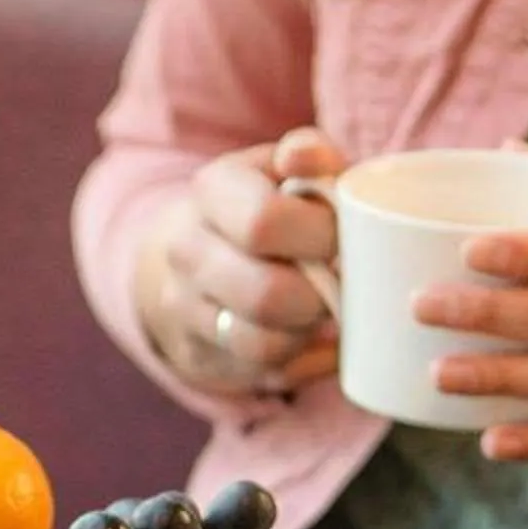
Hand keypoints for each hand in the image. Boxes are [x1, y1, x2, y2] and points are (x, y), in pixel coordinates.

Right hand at [136, 127, 351, 397]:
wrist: (200, 250)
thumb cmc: (271, 203)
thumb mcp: (288, 169)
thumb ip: (310, 154)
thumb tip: (302, 157)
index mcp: (211, 191)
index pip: (263, 223)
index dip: (319, 236)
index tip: (340, 236)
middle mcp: (187, 251)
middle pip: (265, 295)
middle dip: (319, 294)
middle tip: (337, 280)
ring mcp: (187, 309)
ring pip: (263, 344)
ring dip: (308, 330)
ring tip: (320, 306)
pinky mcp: (202, 355)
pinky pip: (264, 373)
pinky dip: (301, 358)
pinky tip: (309, 333)